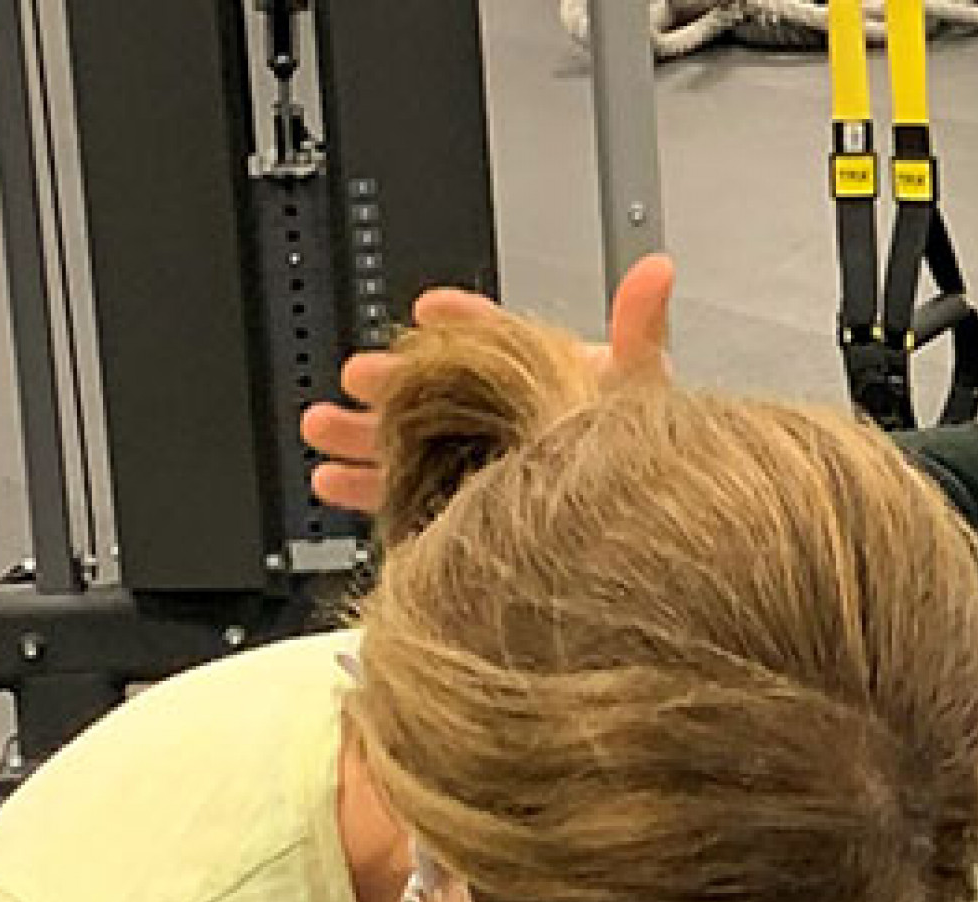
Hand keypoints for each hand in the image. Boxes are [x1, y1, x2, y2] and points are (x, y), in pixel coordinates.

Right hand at [299, 253, 679, 513]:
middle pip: (442, 394)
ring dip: (364, 435)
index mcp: (553, 389)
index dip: (465, 323)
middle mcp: (512, 429)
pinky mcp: (466, 520)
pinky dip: (368, 490)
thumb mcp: (643, 402)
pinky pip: (408, 498)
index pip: (500, 343)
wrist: (647, 555)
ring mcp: (485, 474)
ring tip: (320, 428)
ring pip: (414, 445)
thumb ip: (641, 336)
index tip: (430, 307)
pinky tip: (333, 482)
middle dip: (393, 384)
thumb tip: (657, 271)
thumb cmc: (650, 473)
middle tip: (355, 377)